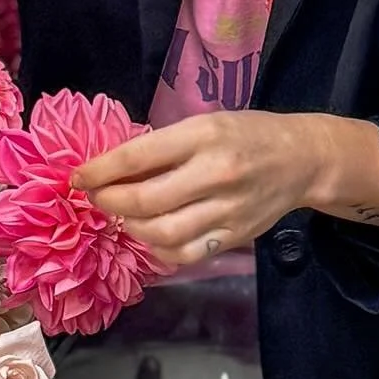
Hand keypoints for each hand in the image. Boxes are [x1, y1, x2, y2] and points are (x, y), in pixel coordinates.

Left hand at [71, 112, 330, 270]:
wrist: (302, 159)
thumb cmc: (246, 134)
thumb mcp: (203, 124)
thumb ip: (162, 146)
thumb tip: (110, 168)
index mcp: (202, 136)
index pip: (137, 157)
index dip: (99, 171)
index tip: (77, 177)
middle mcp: (214, 174)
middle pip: (144, 201)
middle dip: (108, 202)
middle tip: (95, 196)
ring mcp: (227, 210)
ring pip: (161, 234)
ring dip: (129, 228)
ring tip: (120, 215)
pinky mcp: (235, 237)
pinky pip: (185, 254)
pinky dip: (158, 249)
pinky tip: (150, 234)